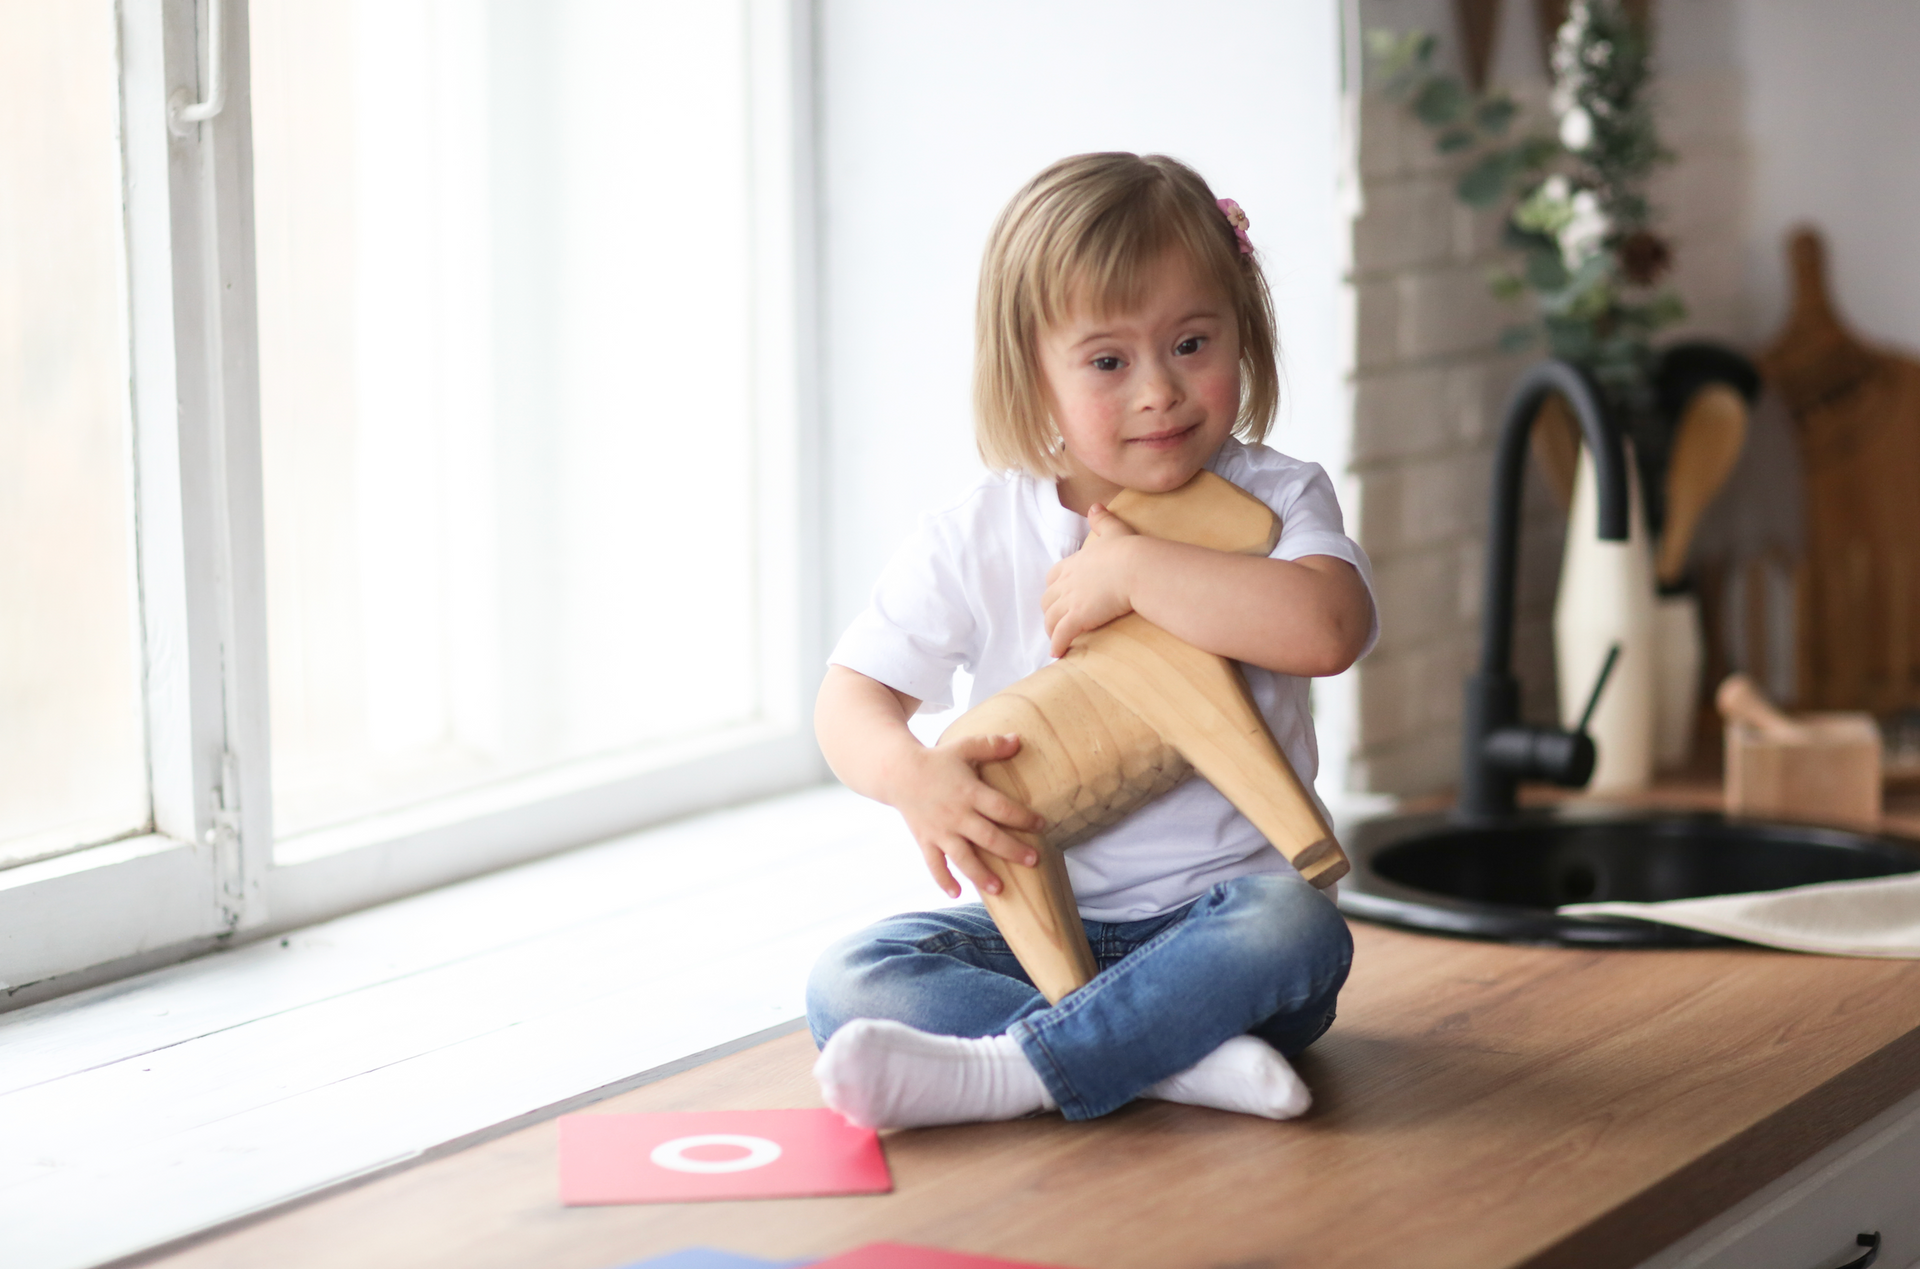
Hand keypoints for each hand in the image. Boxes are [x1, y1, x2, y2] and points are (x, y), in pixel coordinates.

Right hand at [891, 733, 1045, 898]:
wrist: (897, 772)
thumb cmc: (937, 759)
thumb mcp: (964, 747)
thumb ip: (991, 745)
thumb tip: (1019, 739)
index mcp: (969, 792)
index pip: (1002, 808)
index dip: (1023, 817)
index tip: (1041, 824)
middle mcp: (956, 815)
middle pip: (988, 837)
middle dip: (1012, 850)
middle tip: (1034, 861)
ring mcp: (940, 831)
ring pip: (963, 857)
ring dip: (981, 874)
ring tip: (999, 888)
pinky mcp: (925, 840)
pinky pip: (934, 864)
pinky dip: (943, 880)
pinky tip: (957, 893)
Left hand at [1042, 503, 1139, 656]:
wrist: (1136, 567)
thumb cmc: (1129, 550)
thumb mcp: (1114, 530)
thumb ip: (1102, 519)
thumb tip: (1095, 505)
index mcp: (1075, 564)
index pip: (1054, 576)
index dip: (1054, 588)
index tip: (1058, 596)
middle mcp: (1068, 582)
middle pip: (1047, 600)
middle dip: (1050, 611)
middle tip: (1057, 622)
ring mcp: (1071, 600)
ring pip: (1051, 619)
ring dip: (1052, 630)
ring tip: (1056, 640)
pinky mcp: (1078, 617)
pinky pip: (1062, 635)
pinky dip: (1058, 645)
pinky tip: (1059, 654)